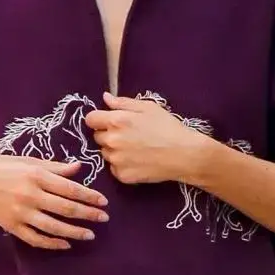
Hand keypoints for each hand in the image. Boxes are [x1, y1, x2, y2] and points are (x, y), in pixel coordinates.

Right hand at [0, 156, 107, 251]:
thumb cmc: (0, 167)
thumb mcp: (27, 161)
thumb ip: (54, 167)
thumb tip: (79, 167)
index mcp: (36, 175)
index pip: (69, 188)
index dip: (89, 196)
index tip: (103, 202)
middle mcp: (30, 195)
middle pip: (65, 208)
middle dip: (87, 214)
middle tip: (103, 218)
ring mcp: (21, 213)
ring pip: (53, 226)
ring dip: (74, 232)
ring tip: (89, 234)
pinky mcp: (12, 226)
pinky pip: (36, 238)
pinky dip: (52, 243)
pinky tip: (65, 244)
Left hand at [85, 94, 209, 185]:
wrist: (184, 155)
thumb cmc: (168, 127)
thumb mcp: (148, 107)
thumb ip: (123, 103)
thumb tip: (105, 98)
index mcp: (116, 121)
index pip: (90, 119)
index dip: (99, 119)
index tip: (108, 121)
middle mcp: (112, 141)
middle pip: (98, 137)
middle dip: (108, 134)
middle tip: (129, 135)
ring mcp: (116, 160)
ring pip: (106, 153)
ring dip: (115, 150)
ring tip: (136, 148)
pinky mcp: (122, 176)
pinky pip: (114, 168)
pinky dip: (122, 165)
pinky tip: (138, 160)